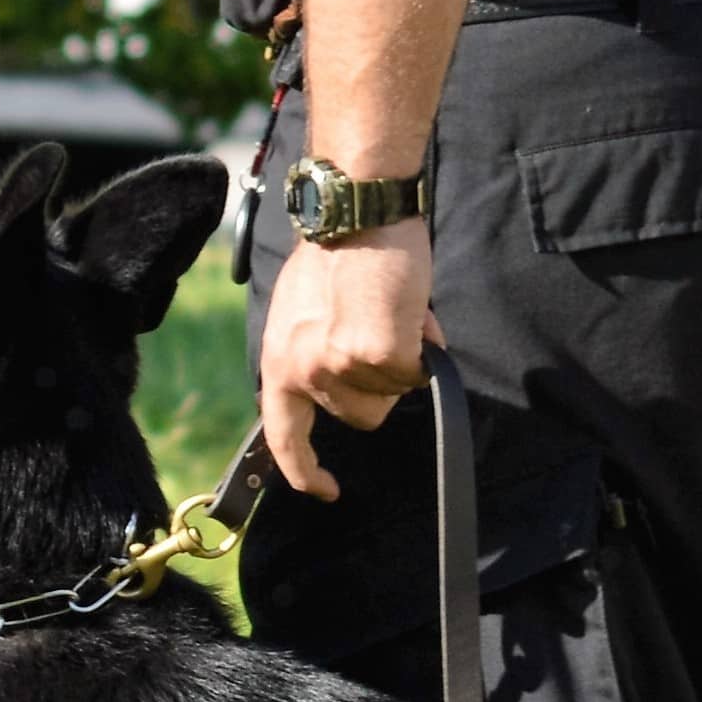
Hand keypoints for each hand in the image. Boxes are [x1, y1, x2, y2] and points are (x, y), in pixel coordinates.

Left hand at [257, 218, 435, 496]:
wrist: (356, 212)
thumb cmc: (339, 252)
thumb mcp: (307, 312)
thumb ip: (322, 353)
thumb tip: (365, 378)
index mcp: (279, 359)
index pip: (283, 434)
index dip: (304, 470)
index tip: (324, 489)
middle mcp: (302, 370)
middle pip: (360, 417)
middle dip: (380, 384)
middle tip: (382, 330)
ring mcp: (338, 366)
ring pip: (390, 397)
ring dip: (401, 364)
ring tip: (393, 315)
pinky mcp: (376, 357)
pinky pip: (415, 375)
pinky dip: (422, 350)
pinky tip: (411, 314)